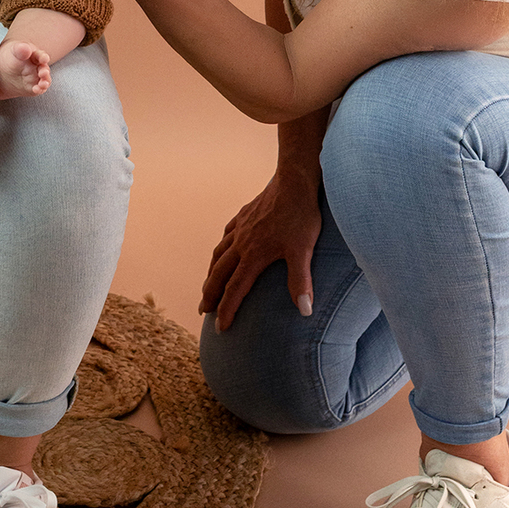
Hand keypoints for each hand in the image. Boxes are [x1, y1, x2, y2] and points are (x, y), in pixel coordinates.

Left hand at [0, 39, 51, 98]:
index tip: (44, 59)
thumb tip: (25, 47)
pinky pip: (39, 89)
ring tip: (43, 84)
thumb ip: (18, 49)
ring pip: (44, 78)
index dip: (42, 57)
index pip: (38, 54)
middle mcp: (35, 65)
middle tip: (43, 73)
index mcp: (30, 54)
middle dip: (45, 71)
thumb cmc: (6, 58)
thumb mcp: (8, 53)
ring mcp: (35, 76)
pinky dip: (40, 89)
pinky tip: (37, 90)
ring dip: (45, 81)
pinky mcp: (32, 87)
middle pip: (44, 67)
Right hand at [199, 172, 321, 331]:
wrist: (294, 179)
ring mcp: (241, 228)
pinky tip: (222, 250)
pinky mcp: (245, 215)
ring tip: (207, 286)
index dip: (227, 310)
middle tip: (203, 311)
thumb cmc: (301, 215)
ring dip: (211, 273)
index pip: (235, 289)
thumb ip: (301, 281)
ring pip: (218, 254)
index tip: (221, 328)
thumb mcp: (303, 250)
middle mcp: (241, 243)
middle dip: (210, 295)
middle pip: (219, 274)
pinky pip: (226, 235)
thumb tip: (305, 312)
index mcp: (253, 255)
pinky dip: (221, 248)